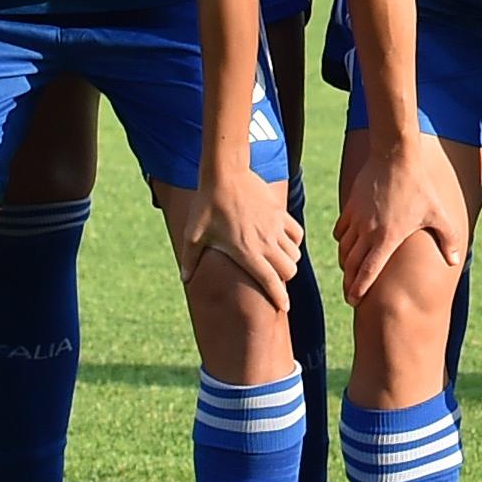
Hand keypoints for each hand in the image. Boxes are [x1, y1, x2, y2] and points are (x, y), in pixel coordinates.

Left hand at [186, 166, 302, 307]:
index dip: (279, 298)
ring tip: (277, 261)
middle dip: (283, 279)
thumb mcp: (193, 234)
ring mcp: (275, 227)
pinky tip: (283, 242)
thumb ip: (190, 259)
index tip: (284, 308)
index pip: (270, 282)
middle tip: (273, 279)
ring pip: (294, 254)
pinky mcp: (279, 213)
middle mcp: (266, 242)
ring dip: (288, 261)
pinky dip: (293, 242)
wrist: (225, 173)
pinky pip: (297, 234)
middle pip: (289, 270)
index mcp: (247, 252)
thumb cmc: (207, 205)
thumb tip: (184, 279)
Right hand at [335, 132, 465, 301]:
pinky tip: (348, 244)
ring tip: (351, 271)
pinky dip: (343, 242)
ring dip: (346, 263)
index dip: (358, 289)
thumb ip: (448, 240)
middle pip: (351, 265)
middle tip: (350, 293)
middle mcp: (367, 232)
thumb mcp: (437, 214)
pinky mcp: (350, 207)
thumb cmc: (418, 186)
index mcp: (387, 238)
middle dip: (349, 282)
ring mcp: (356, 219)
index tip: (353, 301)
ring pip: (344, 249)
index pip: (367, 272)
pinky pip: (341, 231)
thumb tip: (456, 261)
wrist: (394, 156)